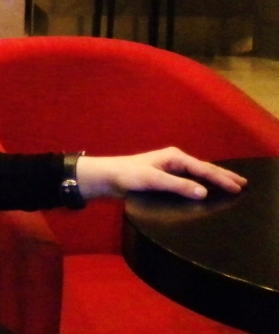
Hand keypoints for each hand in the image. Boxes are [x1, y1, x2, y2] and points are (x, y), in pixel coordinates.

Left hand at [76, 147, 246, 201]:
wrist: (107, 177)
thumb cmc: (127, 176)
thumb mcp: (153, 181)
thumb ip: (177, 186)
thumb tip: (204, 192)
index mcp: (173, 157)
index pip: (203, 168)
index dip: (221, 179)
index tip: (238, 188)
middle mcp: (173, 160)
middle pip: (204, 168)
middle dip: (223, 175)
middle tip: (243, 184)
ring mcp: (169, 168)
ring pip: (197, 173)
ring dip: (214, 179)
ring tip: (230, 185)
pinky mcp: (164, 177)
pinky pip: (189, 179)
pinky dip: (202, 182)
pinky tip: (206, 189)